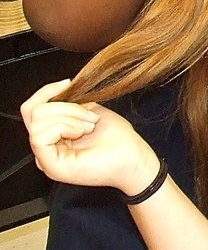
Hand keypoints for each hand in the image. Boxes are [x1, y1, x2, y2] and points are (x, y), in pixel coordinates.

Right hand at [21, 80, 159, 196]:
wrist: (134, 158)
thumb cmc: (119, 139)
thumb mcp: (90, 111)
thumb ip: (69, 104)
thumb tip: (59, 91)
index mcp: (54, 135)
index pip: (31, 109)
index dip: (46, 92)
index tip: (68, 83)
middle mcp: (47, 148)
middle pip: (34, 112)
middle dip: (65, 106)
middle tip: (90, 117)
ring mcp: (47, 159)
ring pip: (37, 122)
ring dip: (68, 116)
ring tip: (89, 126)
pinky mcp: (51, 166)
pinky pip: (39, 137)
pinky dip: (63, 127)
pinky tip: (82, 132)